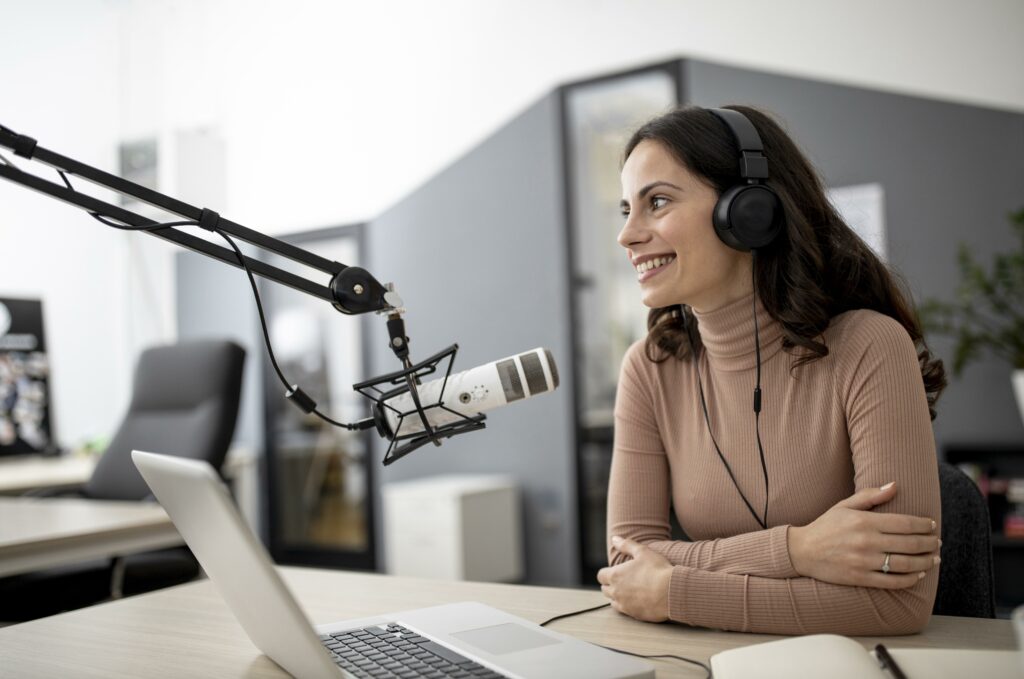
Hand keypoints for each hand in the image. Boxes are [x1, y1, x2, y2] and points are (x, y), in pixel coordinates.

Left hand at [596, 536, 672, 621]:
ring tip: (630, 591)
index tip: (615, 571)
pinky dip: (627, 606)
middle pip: (605, 589)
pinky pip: (624, 611)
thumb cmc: (658, 570)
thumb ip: (626, 545)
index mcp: (615, 575)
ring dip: (617, 596)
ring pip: (613, 601)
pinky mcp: (634, 615)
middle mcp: (616, 592)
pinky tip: (637, 601)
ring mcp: (624, 605)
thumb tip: (614, 539)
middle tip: (623, 580)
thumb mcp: (643, 552)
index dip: (606, 573)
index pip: (601, 576)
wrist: (672, 592)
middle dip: (611, 585)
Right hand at [788, 482, 939, 588]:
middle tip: (938, 542)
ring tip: (934, 558)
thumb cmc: (825, 526)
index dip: (923, 525)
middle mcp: (867, 542)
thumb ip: (871, 495)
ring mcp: (864, 562)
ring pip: (905, 564)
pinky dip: (910, 579)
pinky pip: (893, 581)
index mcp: (864, 521)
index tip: (932, 525)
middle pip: (909, 544)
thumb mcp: (844, 505)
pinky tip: (919, 574)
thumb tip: (895, 485)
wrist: (802, 551)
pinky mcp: (861, 578)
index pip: (904, 523)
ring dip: (925, 561)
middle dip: (929, 543)